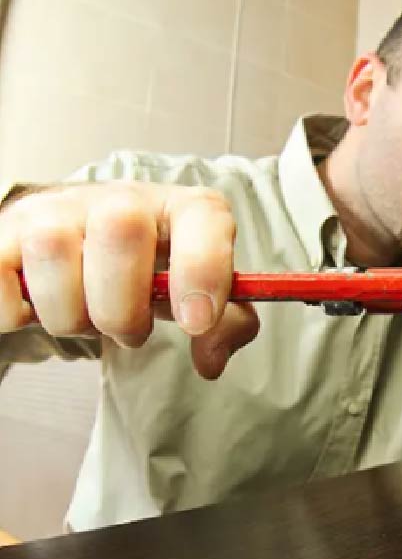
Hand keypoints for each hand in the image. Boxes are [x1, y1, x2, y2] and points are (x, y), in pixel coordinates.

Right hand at [0, 181, 258, 377]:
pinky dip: (14, 311)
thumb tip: (210, 360)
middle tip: (129, 331)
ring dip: (70, 313)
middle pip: (121, 232)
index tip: (195, 322)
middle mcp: (119, 198)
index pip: (202, 216)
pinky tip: (36, 312)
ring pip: (53, 250)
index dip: (203, 269)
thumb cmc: (151, 276)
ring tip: (84, 318)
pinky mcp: (4, 231)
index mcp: (181, 209)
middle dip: (124, 306)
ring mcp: (57, 208)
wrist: (83, 248)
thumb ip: (223, 327)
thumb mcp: (197, 297)